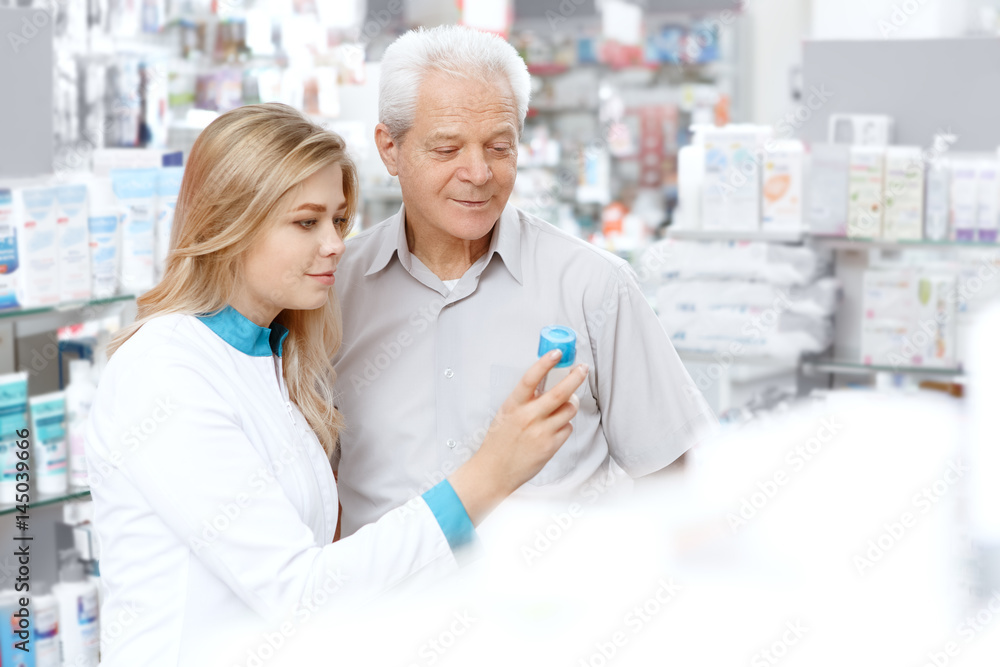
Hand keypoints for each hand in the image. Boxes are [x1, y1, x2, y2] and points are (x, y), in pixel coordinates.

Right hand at [448, 350, 588, 524]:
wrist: (495, 470)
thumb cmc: (499, 441)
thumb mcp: (506, 414)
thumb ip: (524, 400)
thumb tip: (546, 384)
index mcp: (513, 405)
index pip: (531, 378)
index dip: (545, 363)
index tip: (557, 352)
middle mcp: (528, 417)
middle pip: (560, 392)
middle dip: (576, 377)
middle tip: (583, 369)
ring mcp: (541, 432)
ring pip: (569, 410)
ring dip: (572, 403)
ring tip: (567, 403)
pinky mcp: (550, 446)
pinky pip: (568, 428)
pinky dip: (565, 425)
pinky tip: (555, 428)